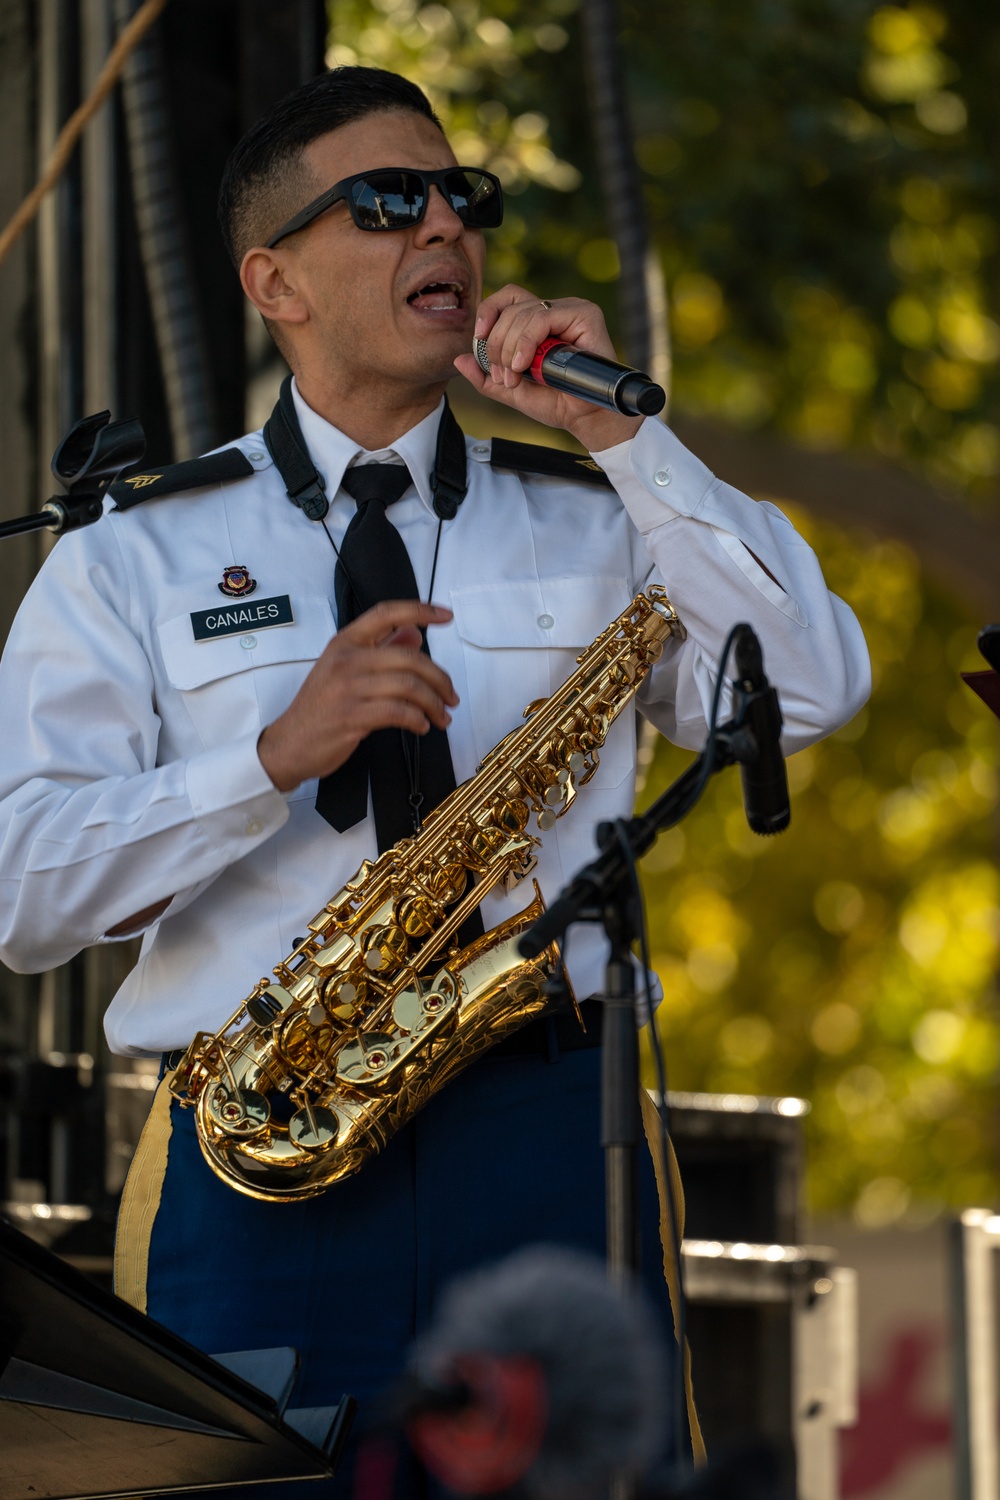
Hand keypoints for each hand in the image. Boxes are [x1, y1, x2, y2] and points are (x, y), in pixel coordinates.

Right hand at [258, 600, 458, 793]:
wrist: (290, 744)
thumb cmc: (321, 707)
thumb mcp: (346, 669)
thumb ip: (381, 649)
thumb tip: (415, 633)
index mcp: (345, 642)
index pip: (386, 614)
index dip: (419, 610)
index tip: (446, 615)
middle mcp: (346, 659)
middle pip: (409, 658)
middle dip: (440, 679)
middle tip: (451, 696)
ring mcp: (347, 688)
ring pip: (408, 687)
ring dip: (433, 704)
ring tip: (441, 717)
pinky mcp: (351, 716)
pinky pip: (398, 713)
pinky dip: (418, 720)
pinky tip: (421, 726)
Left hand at [453, 285, 642, 451]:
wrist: (583, 417)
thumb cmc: (555, 403)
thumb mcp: (510, 390)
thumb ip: (485, 376)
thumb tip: (459, 358)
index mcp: (537, 322)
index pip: (506, 298)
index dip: (488, 313)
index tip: (478, 340)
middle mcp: (554, 311)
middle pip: (510, 309)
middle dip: (497, 345)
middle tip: (504, 376)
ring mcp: (570, 310)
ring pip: (523, 314)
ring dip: (510, 349)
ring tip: (516, 377)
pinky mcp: (584, 314)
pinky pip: (543, 318)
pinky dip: (526, 341)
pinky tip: (524, 364)